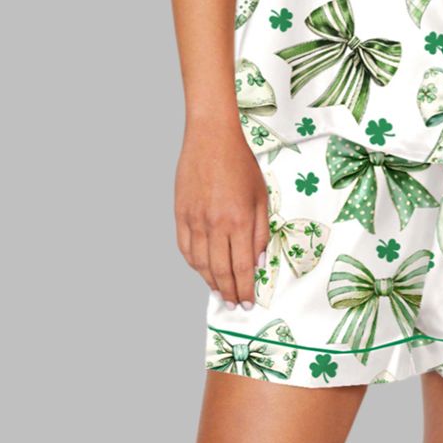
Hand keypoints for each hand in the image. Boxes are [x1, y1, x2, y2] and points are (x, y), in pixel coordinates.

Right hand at [174, 120, 269, 309]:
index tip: (247, 301)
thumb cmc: (240, 164)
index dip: (245, 288)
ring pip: (200, 264)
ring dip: (210, 282)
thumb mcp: (261, 196)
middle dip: (229, 292)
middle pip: (221, 271)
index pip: (243, 267)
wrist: (212, 139)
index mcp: (240, 221)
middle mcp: (216, 225)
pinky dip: (193, 264)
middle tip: (233, 303)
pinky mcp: (180, 214)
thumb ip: (260, 231)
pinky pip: (185, 248)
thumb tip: (257, 261)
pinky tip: (201, 269)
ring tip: (219, 290)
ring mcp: (195, 220)